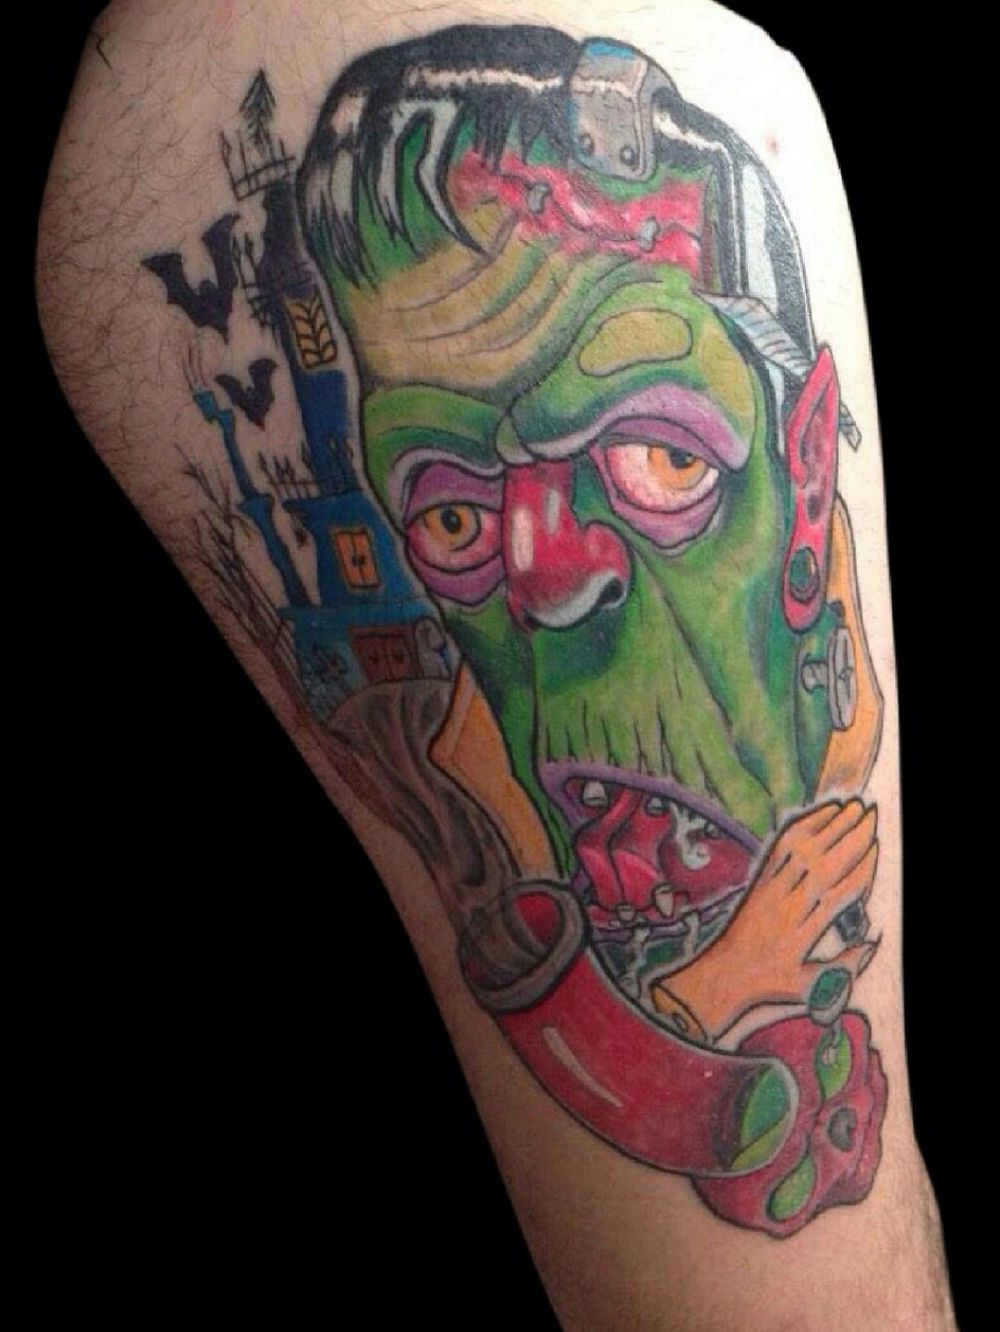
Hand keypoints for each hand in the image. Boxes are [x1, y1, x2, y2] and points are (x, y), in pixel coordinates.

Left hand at [666, 800, 878, 1036]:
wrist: (722, 975)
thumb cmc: (769, 982)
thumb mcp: (810, 986)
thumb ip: (844, 966)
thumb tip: (872, 943)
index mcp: (804, 932)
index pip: (838, 894)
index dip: (860, 868)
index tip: (876, 847)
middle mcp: (788, 905)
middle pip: (824, 865)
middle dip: (851, 836)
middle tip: (872, 813)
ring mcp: (772, 889)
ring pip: (804, 851)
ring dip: (830, 825)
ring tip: (853, 806)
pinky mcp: (761, 880)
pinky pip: (783, 849)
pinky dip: (803, 829)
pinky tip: (820, 815)